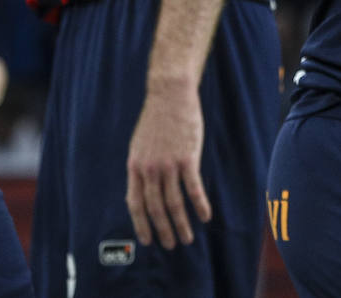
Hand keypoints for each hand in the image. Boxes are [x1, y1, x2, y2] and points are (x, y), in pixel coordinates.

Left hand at [125, 78, 209, 249]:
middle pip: (156, 208)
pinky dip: (200, 205)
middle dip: (163, 230)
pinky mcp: (187, 158)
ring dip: (181, 224)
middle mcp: (150, 169)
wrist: (169, 94)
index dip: (141, 224)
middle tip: (171, 245)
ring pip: (174, 203)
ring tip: (187, 239)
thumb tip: (139, 192)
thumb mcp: (139, 144)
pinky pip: (194, 188)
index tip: (148, 241)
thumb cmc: (156, 119)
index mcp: (135, 166)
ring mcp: (168, 164)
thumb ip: (139, 168)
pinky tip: (205, 217)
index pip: (135, 204)